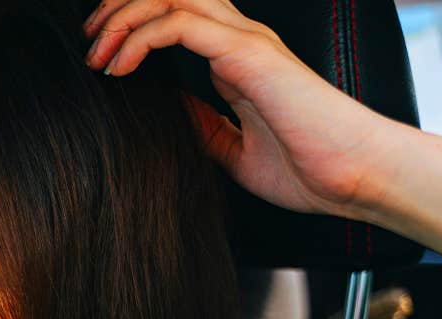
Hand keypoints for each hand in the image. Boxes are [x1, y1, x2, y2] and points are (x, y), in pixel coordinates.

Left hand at [81, 0, 395, 220]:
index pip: (174, 16)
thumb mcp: (232, 151)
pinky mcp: (247, 53)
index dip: (130, 27)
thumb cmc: (307, 170)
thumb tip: (166, 113)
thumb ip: (202, 126)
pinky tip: (119, 68)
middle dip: (118, 9)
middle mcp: (239, 39)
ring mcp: (244, 40)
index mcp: (236, 58)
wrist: (352, 179)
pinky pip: (179, 23)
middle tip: (88, 44)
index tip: (99, 60)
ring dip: (122, 17)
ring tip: (96, 51)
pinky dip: (140, 39)